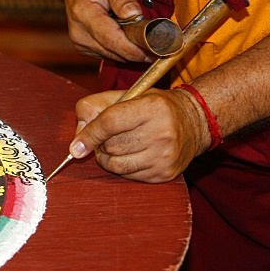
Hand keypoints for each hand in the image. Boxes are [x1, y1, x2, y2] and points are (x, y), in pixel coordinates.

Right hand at [46, 0, 151, 62]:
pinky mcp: (84, 46)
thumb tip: (135, 17)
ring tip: (148, 37)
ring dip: (132, 50)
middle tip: (164, 43)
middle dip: (140, 50)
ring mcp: (79, 41)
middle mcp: (78, 32)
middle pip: (115, 52)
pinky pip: (109, 54)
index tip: (161, 49)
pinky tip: (130, 35)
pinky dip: (123, 48)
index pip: (113, 40)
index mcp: (84, 13)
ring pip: (114, 56)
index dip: (138, 49)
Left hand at [68, 88, 211, 182]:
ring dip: (108, 157)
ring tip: (117, 145)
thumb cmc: (153, 106)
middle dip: (101, 143)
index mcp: (151, 107)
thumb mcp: (126, 94)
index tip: (74, 147)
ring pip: (117, 164)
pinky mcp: (165, 174)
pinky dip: (121, 167)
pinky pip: (128, 175)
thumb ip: (96, 107)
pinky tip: (131, 154)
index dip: (89, 135)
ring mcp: (165, 156)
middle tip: (107, 136)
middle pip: (111, 146)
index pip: (110, 123)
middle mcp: (162, 132)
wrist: (194, 122)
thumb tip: (78, 135)